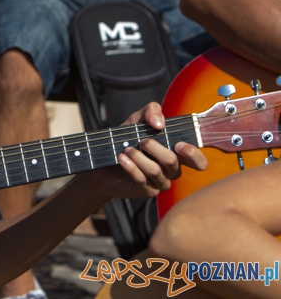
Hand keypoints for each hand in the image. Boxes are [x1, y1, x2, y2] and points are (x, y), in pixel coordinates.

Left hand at [88, 102, 207, 199]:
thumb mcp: (137, 119)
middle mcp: (171, 169)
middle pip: (173, 162)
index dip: (194, 155)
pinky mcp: (146, 191)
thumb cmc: (126, 139)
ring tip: (127, 150)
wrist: (103, 159)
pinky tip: (122, 159)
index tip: (180, 145)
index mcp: (176, 153)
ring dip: (139, 157)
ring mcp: (160, 182)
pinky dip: (131, 167)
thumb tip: (160, 123)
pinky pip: (142, 180)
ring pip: (156, 171)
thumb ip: (151, 111)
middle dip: (156, 149)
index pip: (198, 161)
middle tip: (142, 141)